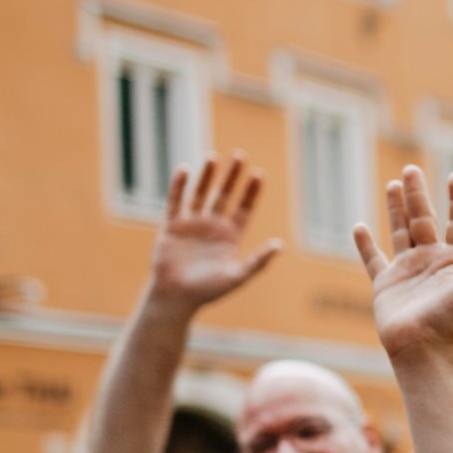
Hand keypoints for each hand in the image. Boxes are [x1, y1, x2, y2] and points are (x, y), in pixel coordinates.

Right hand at [146, 153, 282, 308]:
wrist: (176, 297)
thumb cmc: (209, 291)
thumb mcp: (238, 275)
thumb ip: (258, 260)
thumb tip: (280, 245)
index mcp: (230, 237)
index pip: (244, 208)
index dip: (251, 192)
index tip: (259, 174)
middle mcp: (212, 227)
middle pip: (224, 195)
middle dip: (232, 177)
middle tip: (240, 155)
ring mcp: (192, 224)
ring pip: (201, 194)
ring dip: (207, 176)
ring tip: (214, 157)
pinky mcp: (172, 226)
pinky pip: (176, 201)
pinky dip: (180, 185)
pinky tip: (186, 169)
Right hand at [353, 167, 452, 357]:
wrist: (423, 348)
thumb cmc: (452, 320)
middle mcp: (431, 261)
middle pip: (424, 219)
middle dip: (418, 194)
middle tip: (412, 168)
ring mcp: (407, 271)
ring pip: (400, 231)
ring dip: (396, 209)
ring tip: (393, 184)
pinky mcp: (385, 284)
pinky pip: (373, 260)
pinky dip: (365, 245)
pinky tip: (359, 227)